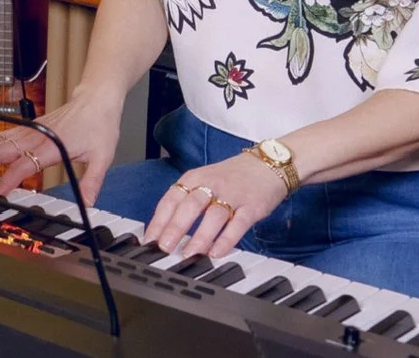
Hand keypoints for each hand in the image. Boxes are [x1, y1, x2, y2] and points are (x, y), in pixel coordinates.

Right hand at [0, 85, 122, 200]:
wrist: (97, 97)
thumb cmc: (99, 123)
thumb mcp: (102, 156)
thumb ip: (92, 182)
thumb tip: (88, 205)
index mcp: (52, 145)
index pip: (24, 165)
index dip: (8, 181)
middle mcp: (37, 136)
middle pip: (2, 152)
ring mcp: (30, 130)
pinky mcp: (29, 127)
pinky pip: (1, 135)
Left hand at [143, 151, 286, 258]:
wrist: (269, 164)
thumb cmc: (231, 177)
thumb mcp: (204, 181)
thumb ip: (186, 203)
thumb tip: (163, 232)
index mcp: (195, 178)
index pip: (172, 198)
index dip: (159, 220)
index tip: (149, 240)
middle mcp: (212, 184)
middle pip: (190, 205)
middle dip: (175, 227)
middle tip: (164, 248)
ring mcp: (233, 195)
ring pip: (213, 215)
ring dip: (200, 236)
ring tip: (189, 255)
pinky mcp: (252, 206)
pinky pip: (238, 223)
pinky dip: (227, 239)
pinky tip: (217, 252)